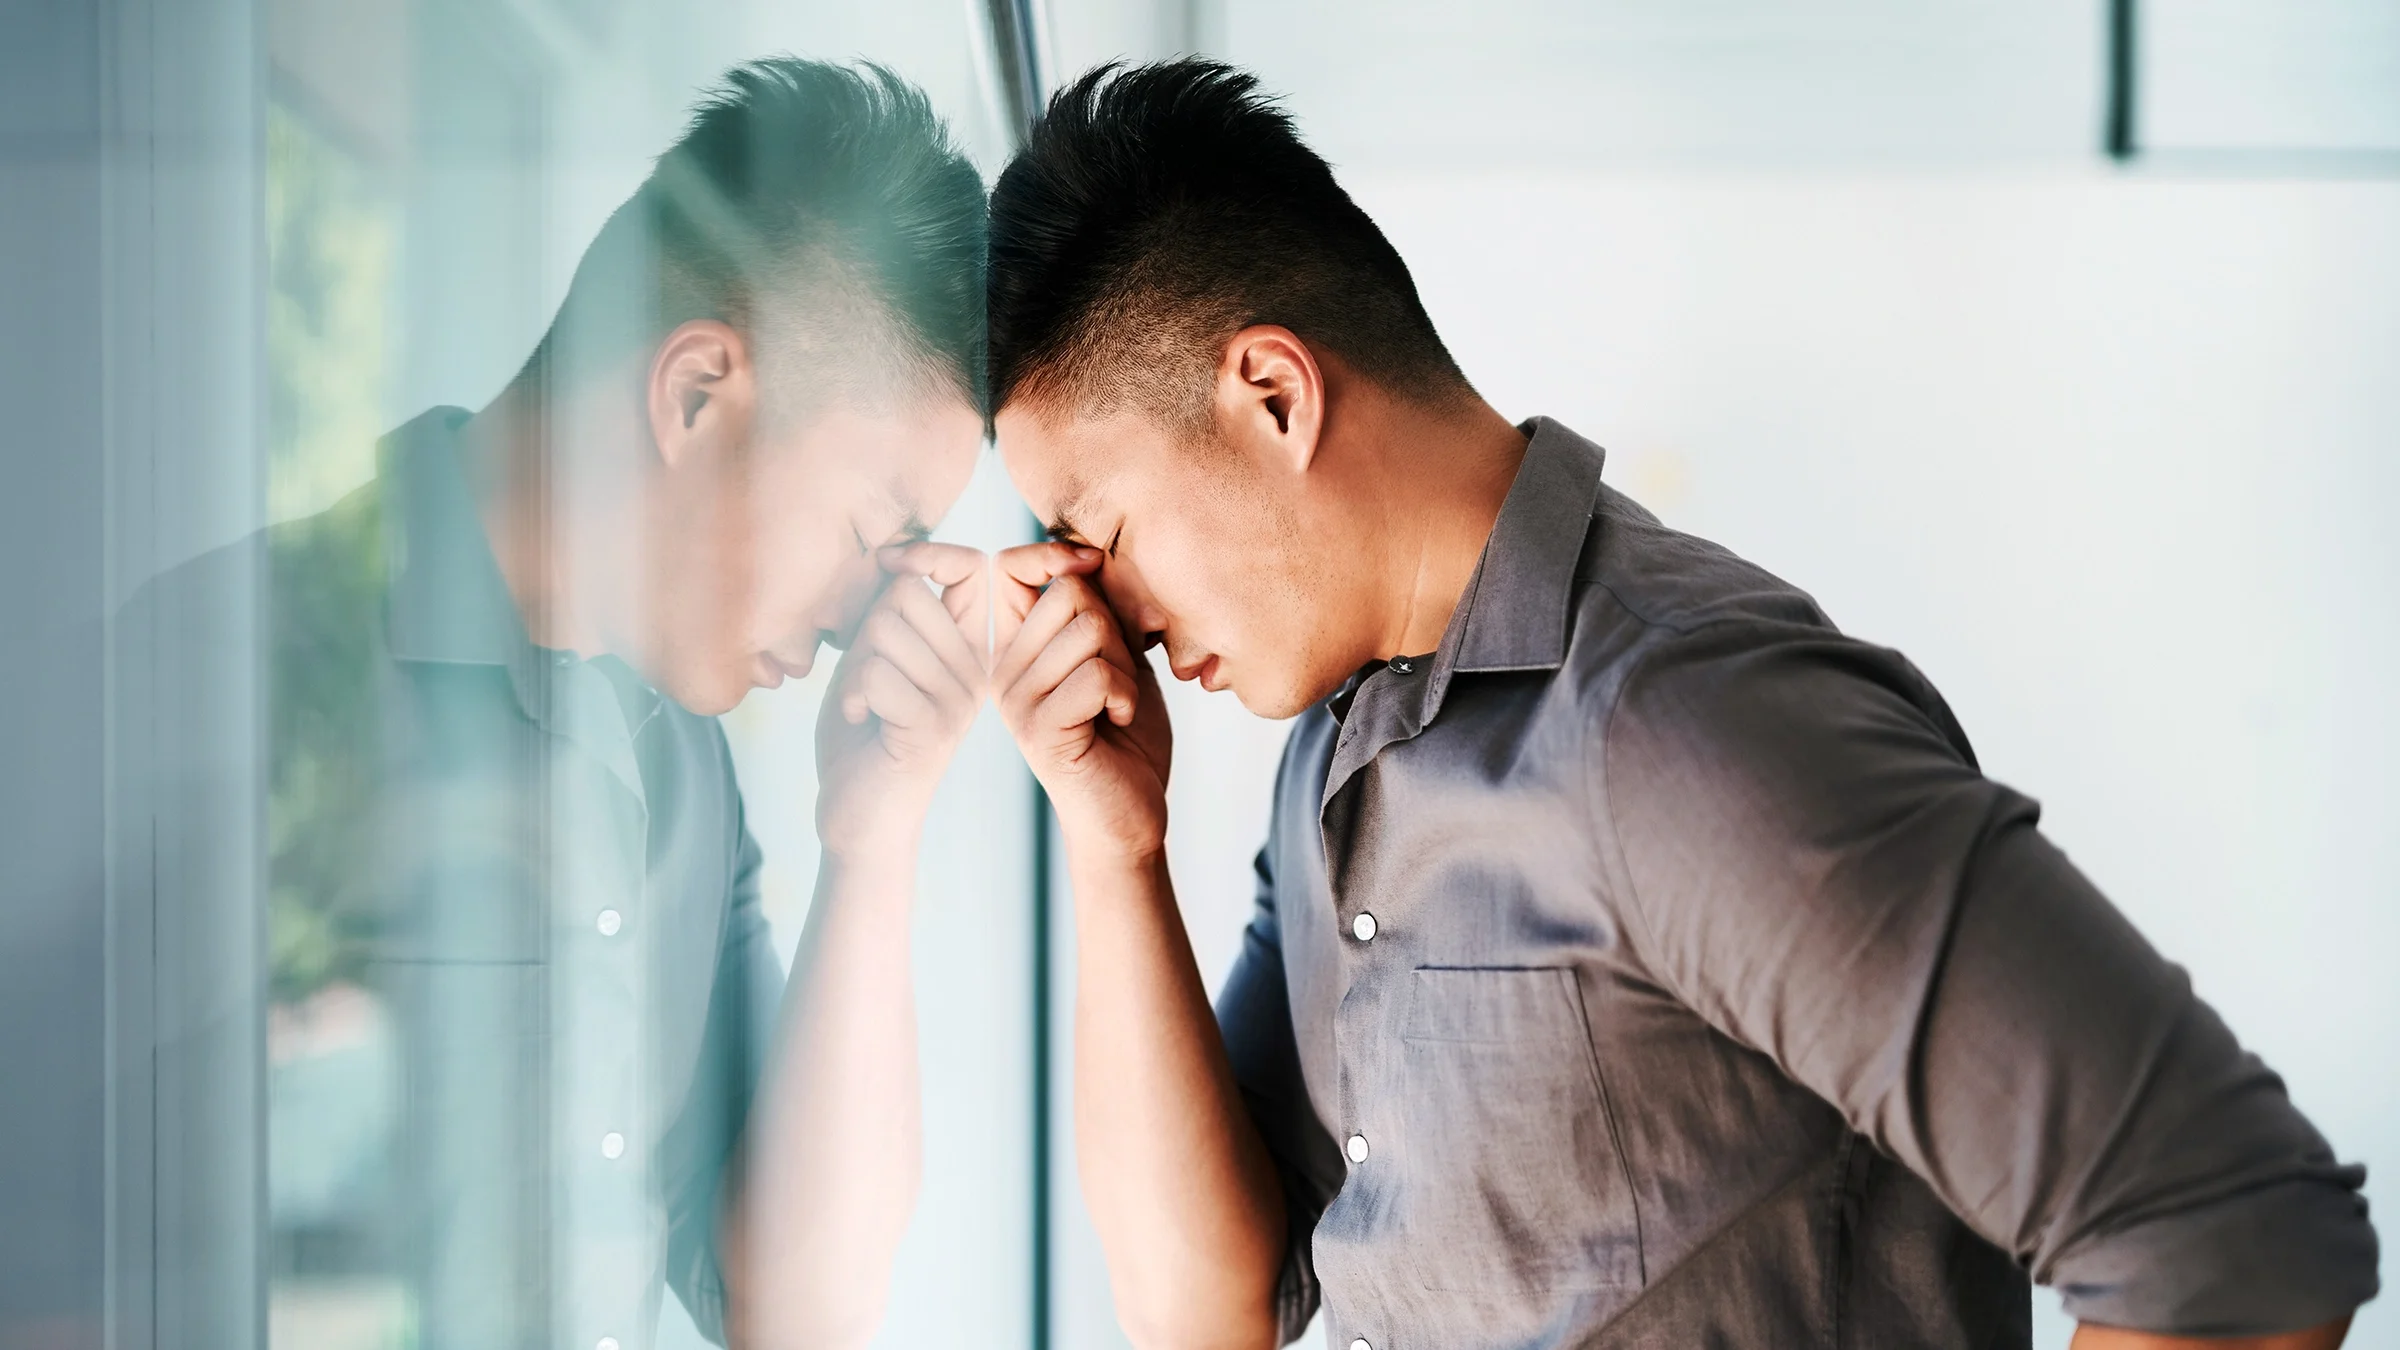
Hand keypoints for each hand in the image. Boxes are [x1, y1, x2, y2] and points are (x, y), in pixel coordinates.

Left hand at [814, 541, 988, 862]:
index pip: (971, 569)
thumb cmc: (862, 735)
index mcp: (968, 649)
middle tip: (865, 679)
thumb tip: (892, 559)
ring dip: (855, 668)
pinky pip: (875, 674)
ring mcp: (959, 700)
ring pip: (885, 630)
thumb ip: (888, 615)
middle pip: (907, 596)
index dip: (927, 553)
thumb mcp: (874, 659)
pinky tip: (862, 723)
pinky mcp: (933, 728)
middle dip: (864, 630)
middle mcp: (975, 671)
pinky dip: (852, 696)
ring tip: (865, 706)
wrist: (860, 817)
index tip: (889, 567)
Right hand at [992, 542, 1171, 865]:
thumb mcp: (1119, 658)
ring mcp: (1016, 700)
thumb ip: (1102, 610)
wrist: (1128, 817)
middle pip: (1069, 594)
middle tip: (1119, 679)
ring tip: (1117, 704)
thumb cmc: (1126, 737)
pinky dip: (1126, 695)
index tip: (1094, 569)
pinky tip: (1119, 721)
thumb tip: (1094, 555)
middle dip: (1116, 630)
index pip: (1008, 567)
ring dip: (1125, 668)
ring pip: (1089, 631)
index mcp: (1015, 647)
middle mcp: (1002, 669)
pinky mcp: (1039, 729)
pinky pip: (1097, 675)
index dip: (1053, 555)